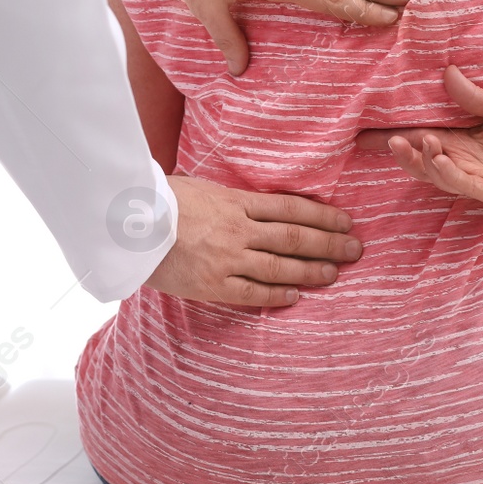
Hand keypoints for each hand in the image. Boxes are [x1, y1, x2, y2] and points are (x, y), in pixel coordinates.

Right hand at [145, 176, 363, 306]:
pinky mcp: (212, 284)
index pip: (292, 208)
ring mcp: (227, 258)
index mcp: (236, 201)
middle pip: (295, 237)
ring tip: (334, 273)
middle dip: (329, 243)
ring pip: (280, 266)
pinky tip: (296, 296)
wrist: (127, 223)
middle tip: (355, 249)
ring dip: (311, 270)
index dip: (323, 215)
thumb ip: (233, 200)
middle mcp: (238, 230)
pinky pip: (252, 293)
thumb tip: (260, 206)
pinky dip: (277, 295)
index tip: (345, 221)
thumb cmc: (161, 200)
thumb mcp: (203, 188)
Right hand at [356, 66, 482, 207]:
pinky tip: (439, 158)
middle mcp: (463, 164)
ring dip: (425, 162)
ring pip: (440, 176)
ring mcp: (477, 180)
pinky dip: (449, 172)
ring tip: (418, 142)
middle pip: (423, 163)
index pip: (420, 141)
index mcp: (460, 144)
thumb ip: (472, 94)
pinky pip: (466, 185)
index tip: (364, 134)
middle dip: (402, 155)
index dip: (394, 139)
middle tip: (388, 141)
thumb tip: (447, 71)